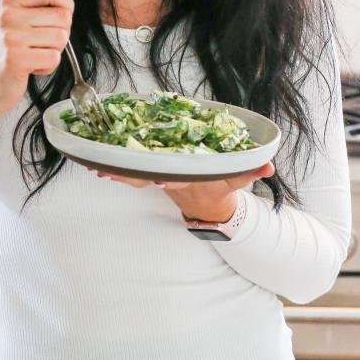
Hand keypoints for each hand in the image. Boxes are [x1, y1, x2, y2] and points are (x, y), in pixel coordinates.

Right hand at [0, 0, 74, 120]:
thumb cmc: (5, 51)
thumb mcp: (19, 18)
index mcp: (11, 1)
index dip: (66, 2)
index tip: (60, 16)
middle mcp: (9, 15)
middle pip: (63, 16)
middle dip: (61, 33)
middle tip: (42, 43)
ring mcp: (11, 37)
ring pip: (61, 38)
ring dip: (54, 51)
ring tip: (34, 55)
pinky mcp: (15, 59)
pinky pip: (53, 58)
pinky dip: (48, 66)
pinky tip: (31, 67)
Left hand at [88, 161, 275, 222]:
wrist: (206, 200)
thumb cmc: (219, 185)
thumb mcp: (236, 179)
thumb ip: (251, 171)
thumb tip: (268, 165)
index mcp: (188, 178)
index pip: (175, 178)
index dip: (167, 179)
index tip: (159, 178)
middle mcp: (168, 178)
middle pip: (144, 178)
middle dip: (126, 177)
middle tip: (105, 173)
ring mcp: (156, 176)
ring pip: (131, 174)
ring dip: (113, 171)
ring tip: (91, 165)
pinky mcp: (148, 171)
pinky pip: (128, 168)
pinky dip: (112, 165)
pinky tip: (93, 159)